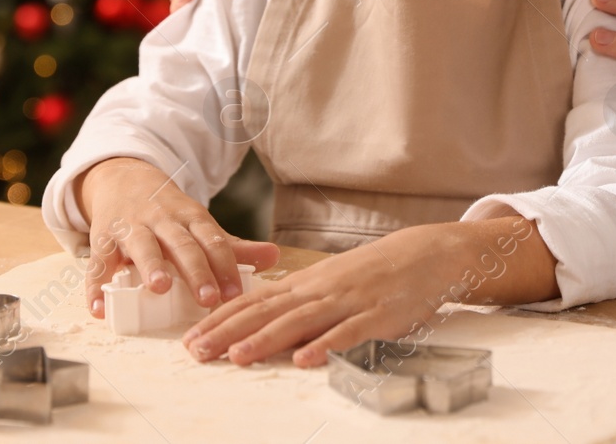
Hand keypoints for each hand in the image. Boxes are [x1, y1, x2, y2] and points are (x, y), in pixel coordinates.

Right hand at [76, 157, 279, 317]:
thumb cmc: (169, 214)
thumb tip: (274, 257)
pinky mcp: (103, 238)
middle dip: (196, 270)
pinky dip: (95, 286)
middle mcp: (162, 220)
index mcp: (190, 218)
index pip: (212, 239)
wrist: (123, 178)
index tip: (234, 293)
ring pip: (142, 246)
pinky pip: (98, 262)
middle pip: (181, 244)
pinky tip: (98, 309)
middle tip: (208, 297)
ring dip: (151, 266)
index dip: (224, 265)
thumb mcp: (199, 225)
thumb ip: (233, 246)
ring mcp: (131, 227)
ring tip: (159, 288)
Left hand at [182, 217, 553, 368]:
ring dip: (267, 340)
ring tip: (237, 357)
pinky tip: (306, 360)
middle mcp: (321, 290)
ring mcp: (348, 302)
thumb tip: (255, 319)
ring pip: (301, 322)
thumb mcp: (328, 280)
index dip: (221, 319)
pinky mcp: (378, 316)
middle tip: (197, 352)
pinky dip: (326, 346)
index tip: (191, 338)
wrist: (424, 254)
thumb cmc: (372, 272)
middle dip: (229, 332)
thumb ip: (295, 299)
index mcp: (306, 283)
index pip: (255, 301)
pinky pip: (349, 333)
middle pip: (268, 312)